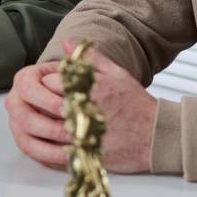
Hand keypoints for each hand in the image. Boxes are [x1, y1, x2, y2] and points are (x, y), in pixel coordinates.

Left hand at [5, 40, 157, 173]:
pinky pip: (54, 152)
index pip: (50, 81)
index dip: (48, 83)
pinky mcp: (85, 154)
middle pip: (45, 105)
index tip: (52, 86)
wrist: (156, 136)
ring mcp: (84, 134)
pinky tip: (48, 140)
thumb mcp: (116, 74)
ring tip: (48, 120)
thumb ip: (89, 59)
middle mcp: (85, 110)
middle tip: (45, 104)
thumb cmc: (136, 104)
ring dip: (41, 125)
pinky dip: (46, 146)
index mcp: (90, 88)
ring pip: (46, 129)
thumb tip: (67, 43)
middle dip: (41, 104)